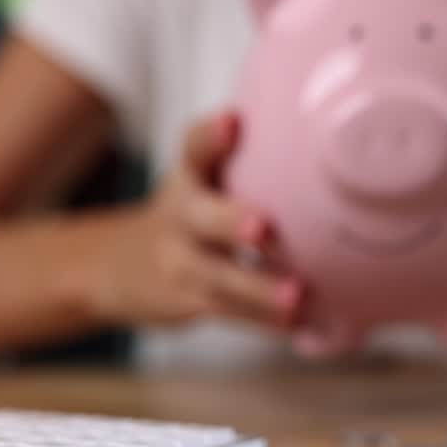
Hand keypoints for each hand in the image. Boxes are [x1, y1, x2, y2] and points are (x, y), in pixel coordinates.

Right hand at [92, 112, 304, 329]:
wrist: (117, 266)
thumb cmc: (189, 214)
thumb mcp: (201, 179)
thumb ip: (246, 160)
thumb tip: (329, 136)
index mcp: (189, 176)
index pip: (194, 147)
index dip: (211, 135)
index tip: (232, 122)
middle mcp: (180, 214)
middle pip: (199, 214)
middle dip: (230, 220)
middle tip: (263, 228)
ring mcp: (179, 261)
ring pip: (216, 275)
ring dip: (257, 288)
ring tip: (296, 296)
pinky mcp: (185, 299)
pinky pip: (227, 312)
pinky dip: (262, 321)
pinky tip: (298, 324)